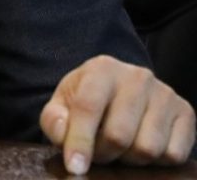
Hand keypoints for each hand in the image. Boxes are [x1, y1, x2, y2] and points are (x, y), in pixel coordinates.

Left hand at [40, 55, 194, 173]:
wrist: (121, 90)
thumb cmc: (88, 100)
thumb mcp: (62, 104)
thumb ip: (54, 120)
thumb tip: (63, 136)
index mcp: (102, 69)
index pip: (88, 107)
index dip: (80, 141)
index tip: (75, 167)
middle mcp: (137, 76)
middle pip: (119, 135)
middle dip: (103, 153)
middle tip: (97, 153)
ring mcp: (165, 94)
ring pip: (148, 148)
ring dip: (129, 159)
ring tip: (119, 148)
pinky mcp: (186, 112)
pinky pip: (173, 154)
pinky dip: (155, 162)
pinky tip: (141, 144)